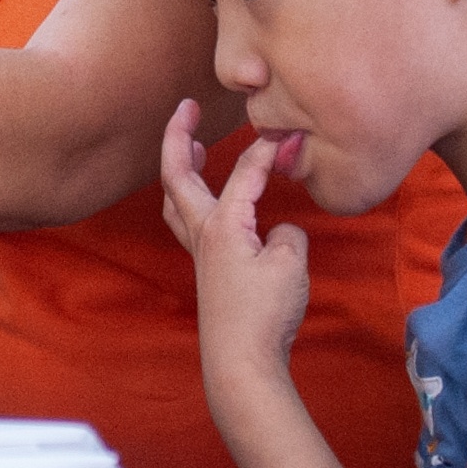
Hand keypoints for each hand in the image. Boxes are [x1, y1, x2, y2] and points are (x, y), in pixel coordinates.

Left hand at [161, 106, 309, 395]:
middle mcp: (203, 233)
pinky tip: (212, 200)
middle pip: (176, 174)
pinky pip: (188, 220)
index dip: (266, 150)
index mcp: (222, 224)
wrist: (241, 361)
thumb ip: (287, 236)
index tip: (287, 133)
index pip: (243, 173)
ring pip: (176, 198)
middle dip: (179, 134)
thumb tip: (278, 233)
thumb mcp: (290, 265)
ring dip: (180, 166)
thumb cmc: (264, 314)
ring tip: (190, 145)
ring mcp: (200, 253)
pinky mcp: (207, 271)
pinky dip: (192, 197)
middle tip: (187, 106)